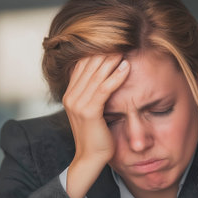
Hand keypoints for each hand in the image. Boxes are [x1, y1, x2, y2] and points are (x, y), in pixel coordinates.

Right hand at [62, 55, 129, 197]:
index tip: (114, 41)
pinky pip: (104, 89)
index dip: (97, 52)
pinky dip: (116, 77)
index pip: (82, 65)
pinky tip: (126, 67)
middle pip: (88, 66)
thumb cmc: (95, 136)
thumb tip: (105, 77)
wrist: (89, 159)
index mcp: (70, 94)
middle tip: (123, 39)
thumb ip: (93, 94)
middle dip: (106, 51)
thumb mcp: (91, 111)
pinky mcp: (89, 111)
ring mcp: (78, 104)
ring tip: (126, 48)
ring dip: (112, 60)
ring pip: (97, 75)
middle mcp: (71, 96)